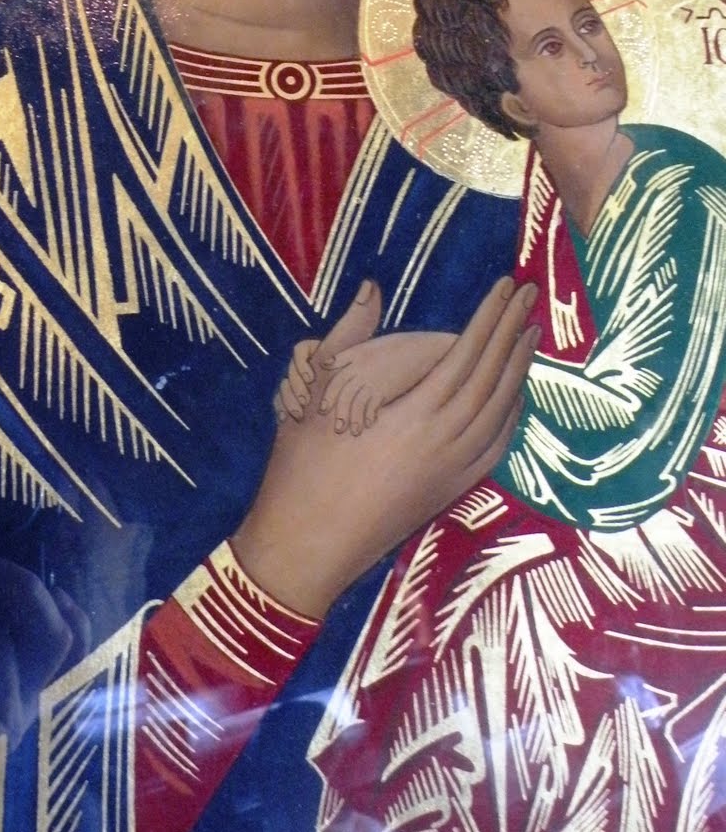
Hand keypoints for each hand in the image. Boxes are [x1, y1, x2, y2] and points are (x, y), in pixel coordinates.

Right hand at [233, 277, 537, 617]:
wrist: (306, 545)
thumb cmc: (301, 467)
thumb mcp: (312, 395)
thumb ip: (347, 338)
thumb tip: (372, 289)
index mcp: (413, 415)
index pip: (466, 355)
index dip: (490, 318)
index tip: (508, 286)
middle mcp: (444, 442)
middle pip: (491, 379)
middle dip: (512, 333)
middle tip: (529, 296)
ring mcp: (452, 470)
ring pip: (500, 413)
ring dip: (518, 371)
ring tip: (530, 335)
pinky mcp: (450, 491)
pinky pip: (495, 448)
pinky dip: (511, 417)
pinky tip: (515, 398)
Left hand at [318, 331, 452, 435]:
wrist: (423, 349)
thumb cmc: (401, 348)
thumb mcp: (375, 346)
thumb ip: (355, 356)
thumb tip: (339, 367)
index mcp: (355, 355)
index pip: (334, 376)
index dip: (328, 394)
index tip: (324, 408)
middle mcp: (359, 367)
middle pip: (339, 391)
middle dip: (336, 409)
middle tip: (336, 426)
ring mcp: (370, 378)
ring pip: (353, 402)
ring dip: (351, 419)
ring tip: (352, 432)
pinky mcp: (383, 388)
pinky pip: (370, 407)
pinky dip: (367, 418)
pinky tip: (369, 426)